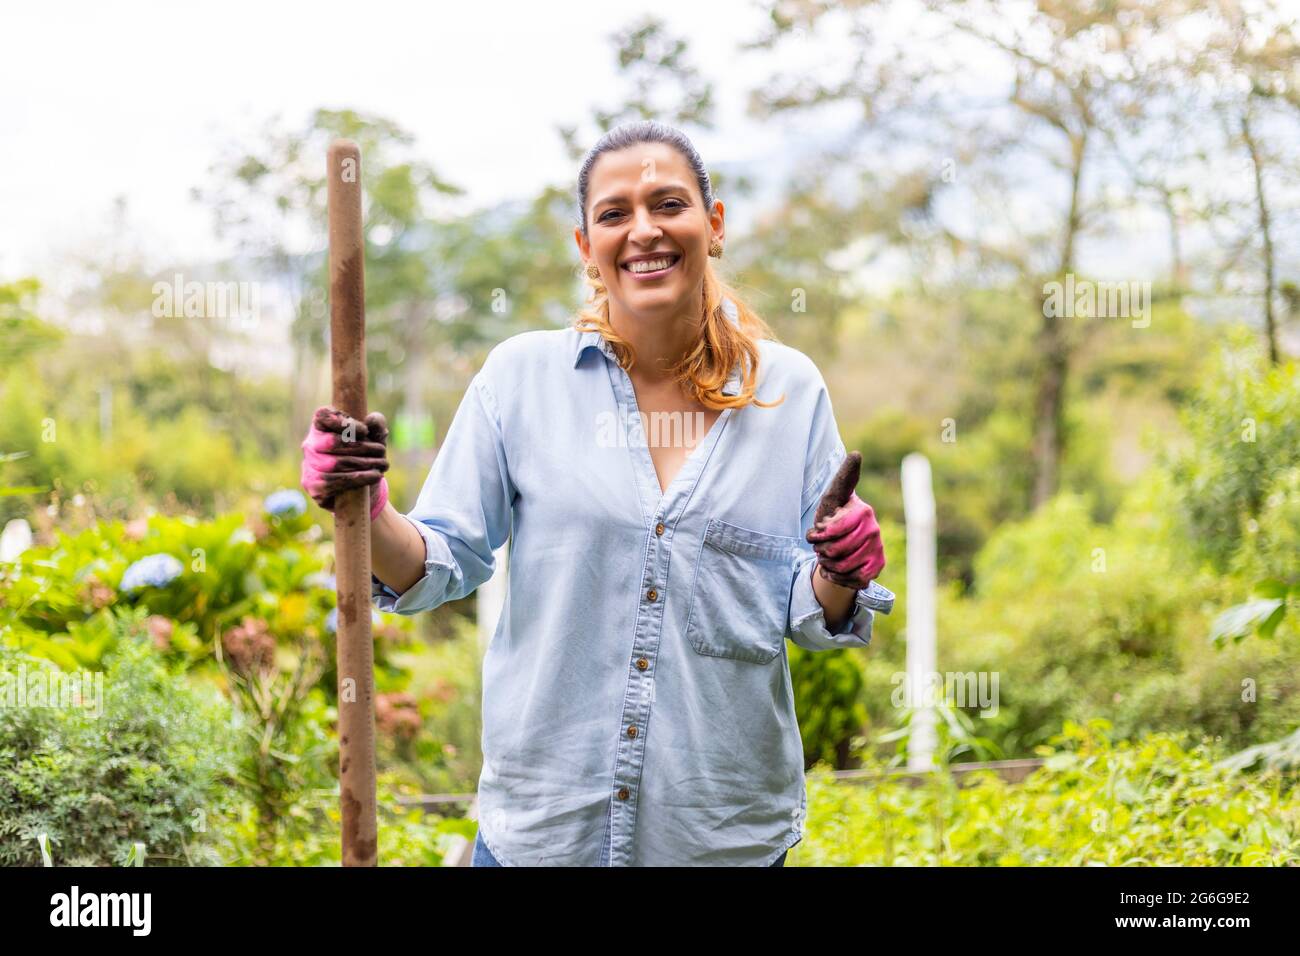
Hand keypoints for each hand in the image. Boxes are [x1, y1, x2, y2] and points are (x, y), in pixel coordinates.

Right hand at [300, 406, 390, 519]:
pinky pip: (336, 482)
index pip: (323, 416)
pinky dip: (360, 478)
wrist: (358, 490)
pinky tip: (375, 475)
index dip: (343, 422)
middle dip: (362, 446)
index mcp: (321, 427)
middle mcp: (310, 445)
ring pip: (335, 463)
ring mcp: (310, 466)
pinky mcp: (314, 486)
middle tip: (382, 450)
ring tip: (383, 464)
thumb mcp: (374, 439)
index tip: (365, 430)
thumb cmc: (365, 456)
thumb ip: (376, 425)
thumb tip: (371, 420)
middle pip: (332, 441)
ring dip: (365, 463)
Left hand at [806, 451, 884, 589]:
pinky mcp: (877, 568)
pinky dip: (838, 578)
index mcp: (863, 511)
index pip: (830, 532)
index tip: (814, 533)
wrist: (842, 542)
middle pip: (835, 551)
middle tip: (820, 547)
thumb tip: (856, 454)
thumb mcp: (832, 496)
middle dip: (820, 551)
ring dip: (827, 565)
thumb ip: (842, 478)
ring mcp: (878, 550)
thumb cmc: (833, 515)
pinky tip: (835, 571)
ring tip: (826, 558)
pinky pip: (853, 581)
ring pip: (843, 567)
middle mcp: (874, 530)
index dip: (816, 536)